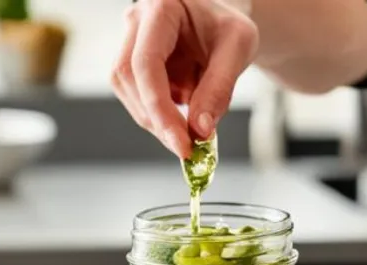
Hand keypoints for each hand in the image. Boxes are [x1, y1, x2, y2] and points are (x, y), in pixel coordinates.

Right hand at [111, 0, 258, 158]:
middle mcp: (137, 23)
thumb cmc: (229, 28)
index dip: (159, 108)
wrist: (223, 26)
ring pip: (129, 92)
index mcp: (161, 9)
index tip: (181, 143)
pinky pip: (139, 97)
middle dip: (158, 120)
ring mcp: (130, 43)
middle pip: (128, 79)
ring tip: (193, 126)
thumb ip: (219, 87)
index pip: (146, 63)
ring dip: (159, 119)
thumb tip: (200, 130)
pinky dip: (163, 114)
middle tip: (188, 148)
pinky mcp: (133, 65)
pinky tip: (187, 109)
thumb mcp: (238, 49)